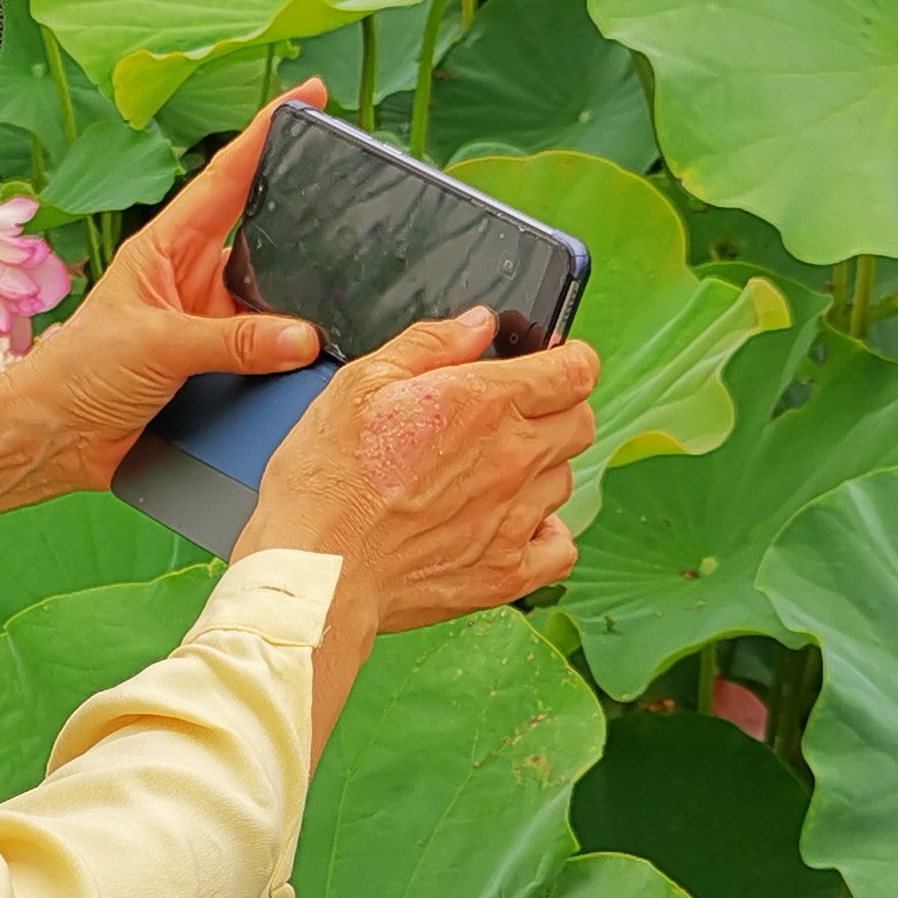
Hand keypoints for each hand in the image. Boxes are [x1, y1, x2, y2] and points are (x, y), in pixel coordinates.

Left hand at [0, 84, 335, 497]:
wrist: (53, 439)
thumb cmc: (78, 374)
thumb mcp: (157, 344)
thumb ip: (232, 341)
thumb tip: (303, 336)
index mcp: (168, 246)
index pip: (226, 175)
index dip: (267, 132)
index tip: (310, 94)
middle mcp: (193, 276)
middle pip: (263, 229)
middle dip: (307, 209)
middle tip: (359, 186)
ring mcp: (207, 320)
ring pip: (274, 294)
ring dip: (305, 297)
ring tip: (353, 281)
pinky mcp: (216, 365)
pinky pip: (269, 349)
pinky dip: (294, 352)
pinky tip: (323, 354)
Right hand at [235, 309, 598, 742]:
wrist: (317, 570)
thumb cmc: (327, 481)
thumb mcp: (362, 384)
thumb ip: (429, 344)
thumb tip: (476, 325)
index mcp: (484, 402)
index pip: (575, 370)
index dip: (570, 359)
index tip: (557, 362)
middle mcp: (513, 457)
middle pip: (579, 422)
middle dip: (557, 409)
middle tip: (515, 416)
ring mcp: (515, 518)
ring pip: (564, 480)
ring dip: (540, 469)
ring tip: (489, 475)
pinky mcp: (506, 572)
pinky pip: (560, 549)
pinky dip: (546, 535)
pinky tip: (514, 525)